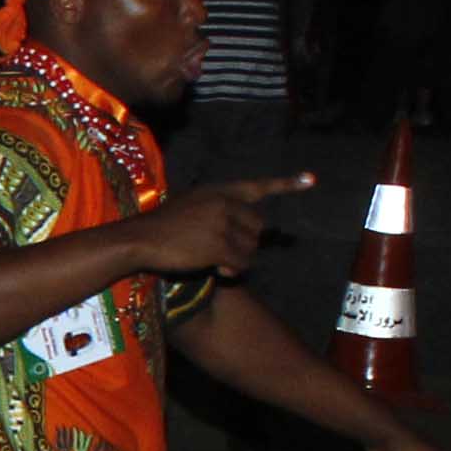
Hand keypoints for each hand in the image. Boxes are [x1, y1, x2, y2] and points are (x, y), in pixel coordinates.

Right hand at [136, 173, 309, 279]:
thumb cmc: (160, 228)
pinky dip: (233, 270)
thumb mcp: (190, 208)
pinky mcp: (219, 243)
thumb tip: (239, 241)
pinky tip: (215, 268)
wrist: (139, 239)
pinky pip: (243, 262)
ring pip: (252, 247)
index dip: (286, 184)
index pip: (257, 186)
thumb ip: (216, 213)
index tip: (311, 180)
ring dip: (238, 258)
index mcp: (218, 191)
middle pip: (258, 226)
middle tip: (222, 250)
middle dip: (246, 241)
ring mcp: (223, 222)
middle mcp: (225, 202)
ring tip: (212, 259)